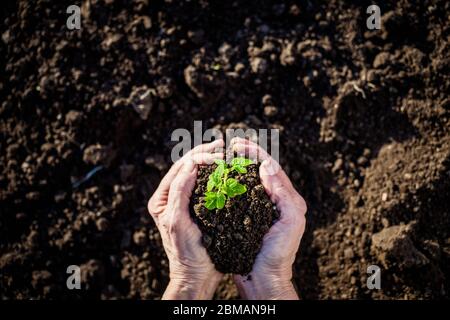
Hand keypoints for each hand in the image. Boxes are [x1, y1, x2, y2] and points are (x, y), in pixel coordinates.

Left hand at [147, 140, 223, 299]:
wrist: (196, 275)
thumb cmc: (185, 252)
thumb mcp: (178, 221)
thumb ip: (179, 192)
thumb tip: (190, 165)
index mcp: (161, 199)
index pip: (179, 169)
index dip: (197, 157)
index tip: (216, 154)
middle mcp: (171, 198)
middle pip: (187, 168)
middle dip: (203, 154)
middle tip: (221, 146)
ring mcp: (185, 202)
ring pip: (196, 174)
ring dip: (209, 162)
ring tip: (223, 152)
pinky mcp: (198, 208)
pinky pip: (205, 186)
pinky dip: (214, 175)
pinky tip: (225, 170)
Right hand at [230, 137, 306, 299]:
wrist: (264, 279)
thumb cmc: (279, 254)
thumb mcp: (290, 223)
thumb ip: (284, 194)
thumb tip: (268, 167)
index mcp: (288, 199)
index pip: (271, 168)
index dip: (256, 153)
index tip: (239, 144)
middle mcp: (275, 201)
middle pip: (260, 170)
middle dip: (247, 154)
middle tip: (231, 144)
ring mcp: (260, 209)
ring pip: (248, 181)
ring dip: (237, 167)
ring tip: (224, 157)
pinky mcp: (247, 218)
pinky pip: (239, 196)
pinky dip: (230, 184)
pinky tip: (219, 180)